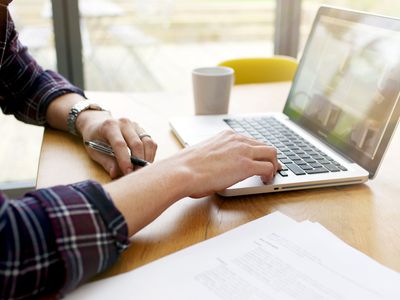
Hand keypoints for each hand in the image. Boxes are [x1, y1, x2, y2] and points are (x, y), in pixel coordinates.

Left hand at [76, 111, 156, 178]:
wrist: (98, 125)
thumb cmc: (95, 140)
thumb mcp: (95, 151)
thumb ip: (106, 162)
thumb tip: (116, 174)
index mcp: (109, 126)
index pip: (120, 144)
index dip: (125, 160)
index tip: (128, 173)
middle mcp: (124, 123)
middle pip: (136, 144)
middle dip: (138, 162)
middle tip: (136, 175)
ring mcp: (135, 125)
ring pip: (148, 143)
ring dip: (147, 159)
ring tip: (142, 171)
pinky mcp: (142, 130)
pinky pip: (151, 143)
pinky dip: (150, 155)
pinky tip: (144, 163)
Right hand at [160, 130, 279, 197]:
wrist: (182, 171)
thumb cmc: (187, 166)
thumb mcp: (205, 154)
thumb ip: (217, 155)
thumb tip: (218, 167)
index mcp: (226, 135)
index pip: (250, 141)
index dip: (257, 152)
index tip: (259, 159)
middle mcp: (237, 139)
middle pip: (264, 145)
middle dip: (269, 157)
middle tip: (270, 168)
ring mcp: (243, 151)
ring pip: (271, 153)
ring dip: (273, 164)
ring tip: (270, 175)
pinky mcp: (246, 165)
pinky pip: (268, 167)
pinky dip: (271, 174)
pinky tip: (265, 180)